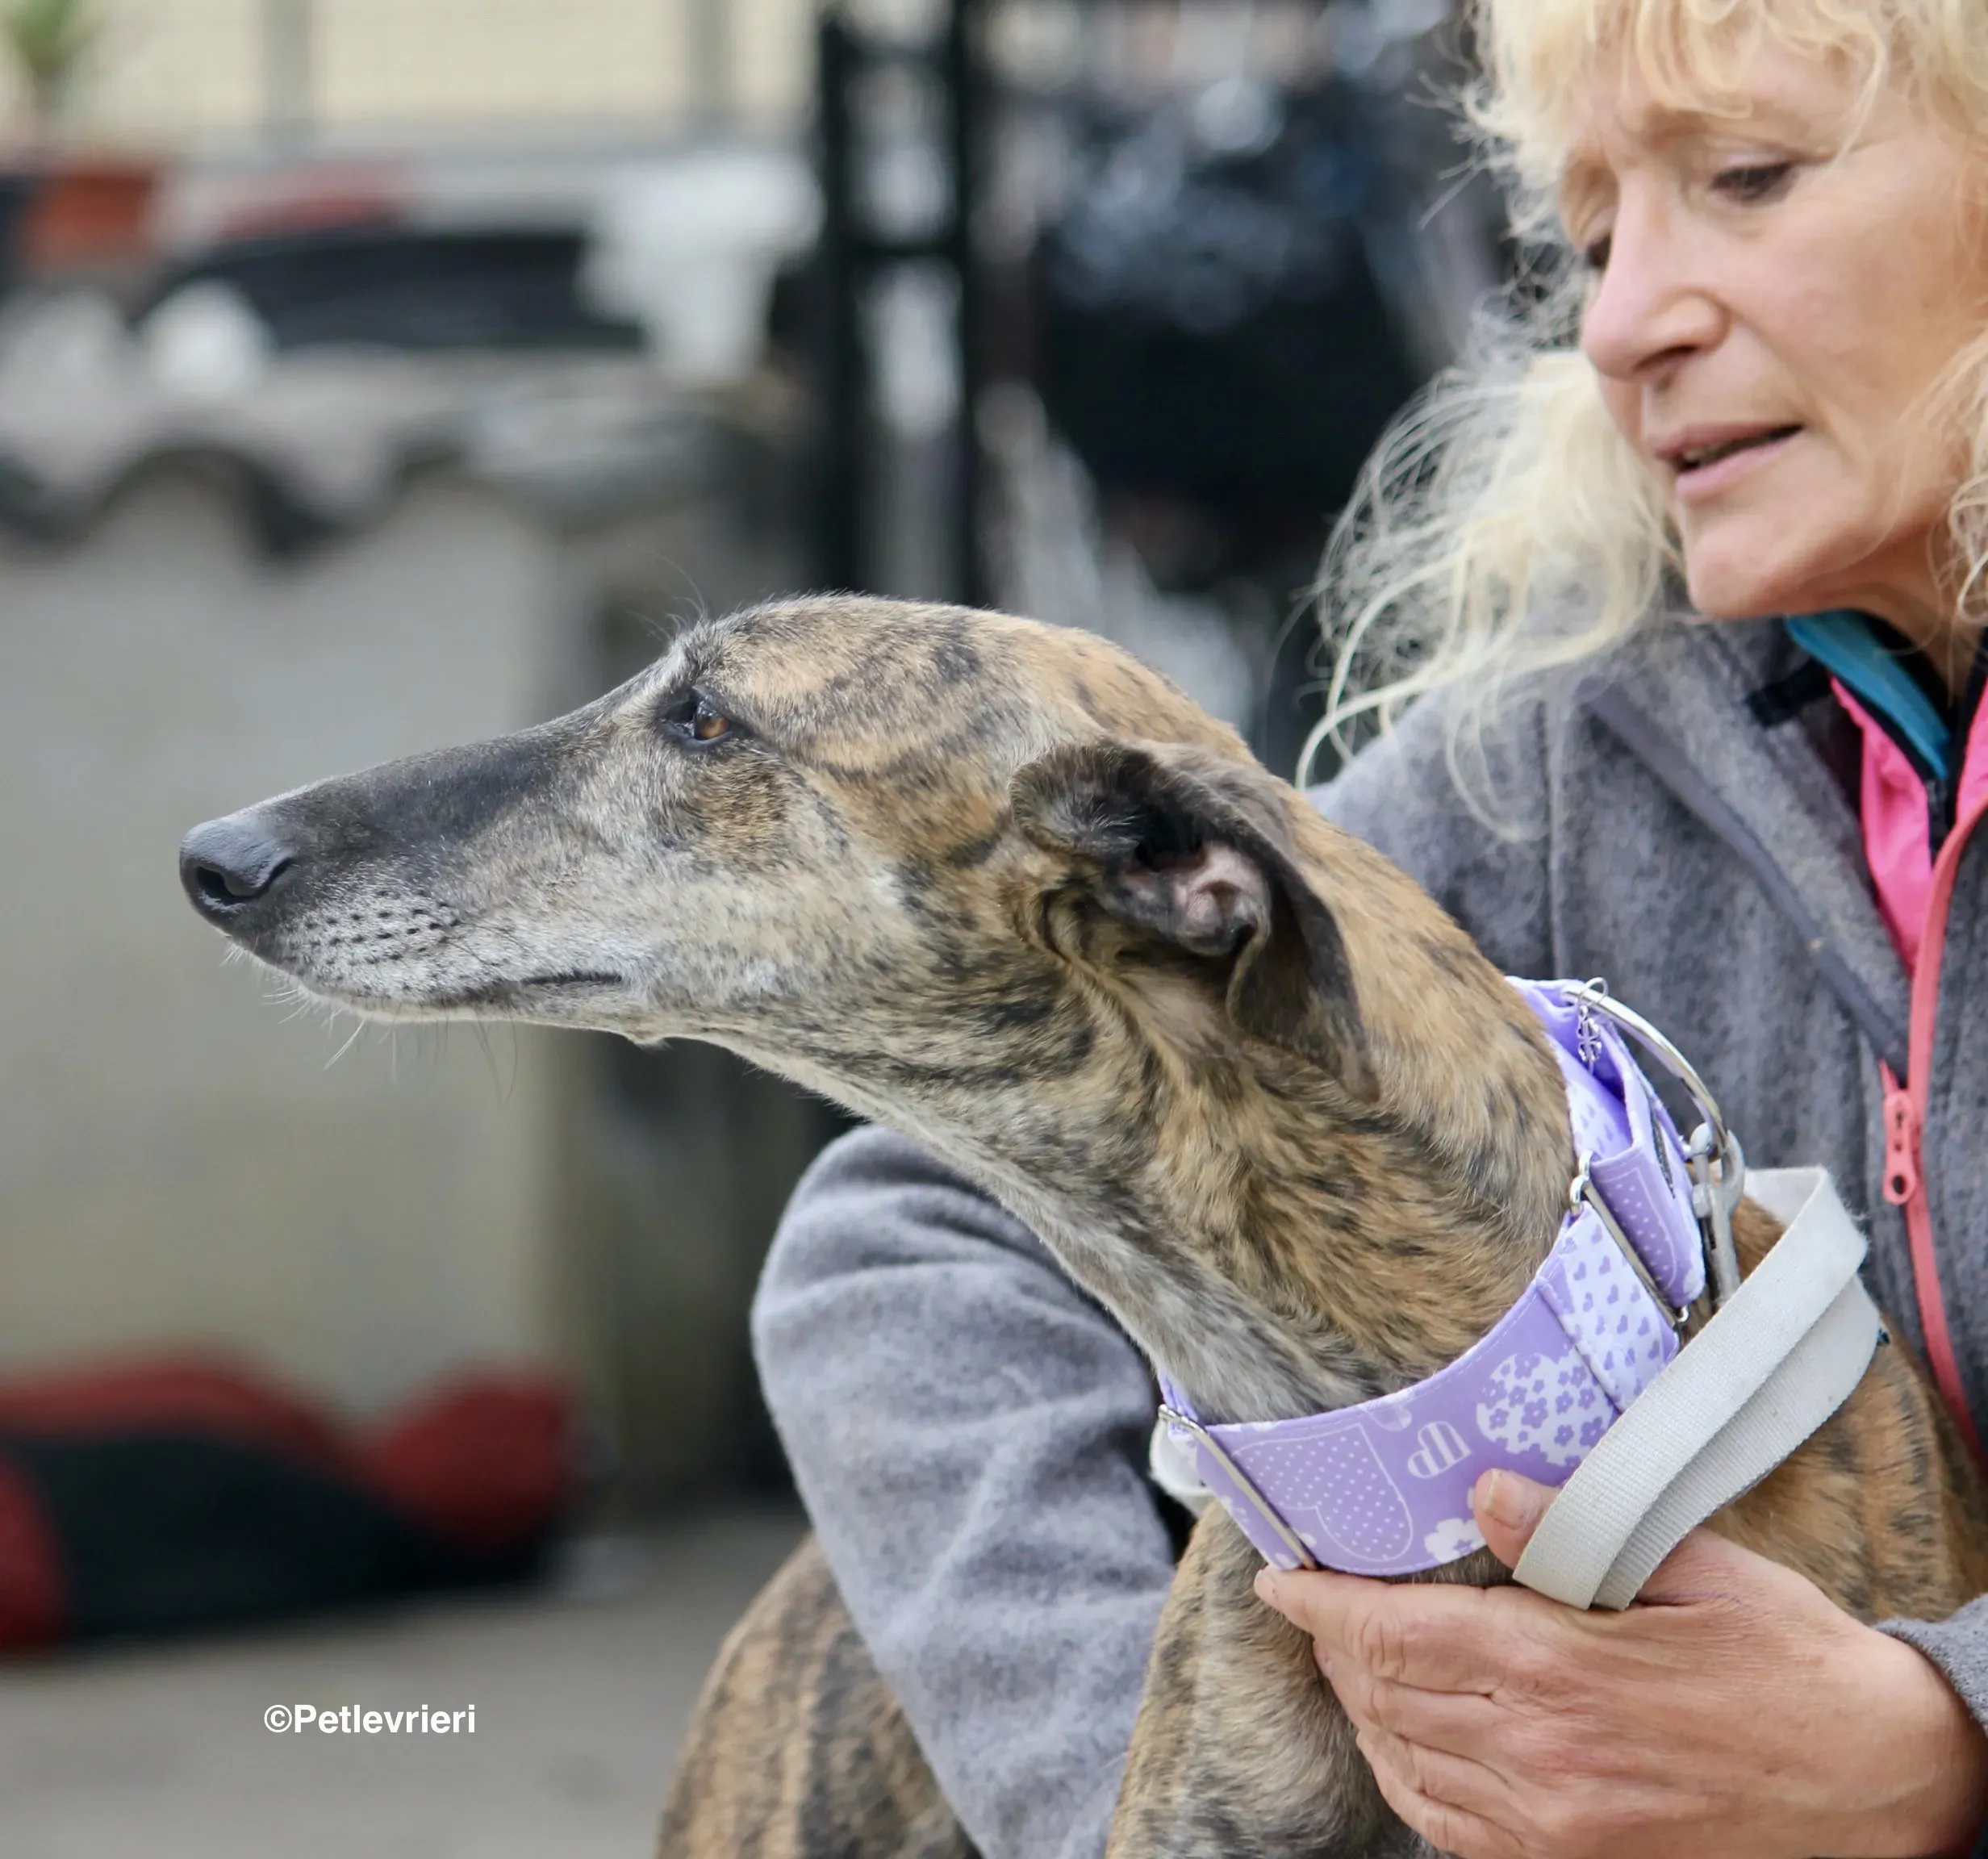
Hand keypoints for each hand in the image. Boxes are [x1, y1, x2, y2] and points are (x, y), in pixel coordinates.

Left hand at [1253, 1469, 1987, 1858]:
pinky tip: (1402, 1740)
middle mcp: (1541, 1760)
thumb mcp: (1694, 1571)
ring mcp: (1555, 1831)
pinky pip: (1451, 1831)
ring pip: (1407, 1765)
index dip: (1322, 1604)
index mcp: (1560, 1672)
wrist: (1887, 1787)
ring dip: (1363, 1709)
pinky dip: (1407, 1779)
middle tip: (1316, 1605)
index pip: (1394, 1634)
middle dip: (1335, 1646)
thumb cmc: (1794, 1666)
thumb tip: (1478, 1489)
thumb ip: (1570, 1530)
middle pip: (1387, 1696)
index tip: (1282, 1579)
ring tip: (1349, 1662)